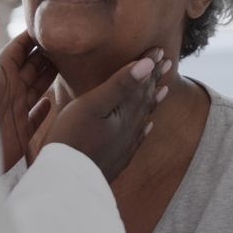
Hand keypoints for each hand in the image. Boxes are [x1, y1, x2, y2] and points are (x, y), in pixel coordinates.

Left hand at [0, 1, 57, 171]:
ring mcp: (14, 111)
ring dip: (50, 78)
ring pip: (37, 90)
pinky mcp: (20, 133)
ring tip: (69, 66)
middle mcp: (8, 90)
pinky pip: (36, 119)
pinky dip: (45, 110)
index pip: (19, 49)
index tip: (50, 26)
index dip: (33, 38)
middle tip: (68, 42)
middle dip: (48, 55)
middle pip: (32, 67)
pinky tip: (53, 102)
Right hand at [46, 48, 166, 181]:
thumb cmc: (72, 139)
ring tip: (164, 90)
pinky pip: (136, 140)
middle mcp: (130, 130)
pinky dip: (143, 129)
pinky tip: (147, 127)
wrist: (65, 183)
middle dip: (155, 80)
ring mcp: (123, 147)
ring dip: (153, 102)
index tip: (159, 49)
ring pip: (144, 118)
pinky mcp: (115, 161)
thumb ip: (120, 85)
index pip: (142, 84)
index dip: (150, 65)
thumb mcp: (93, 105)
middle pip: (146, 100)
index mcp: (125, 113)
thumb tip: (148, 65)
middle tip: (167, 63)